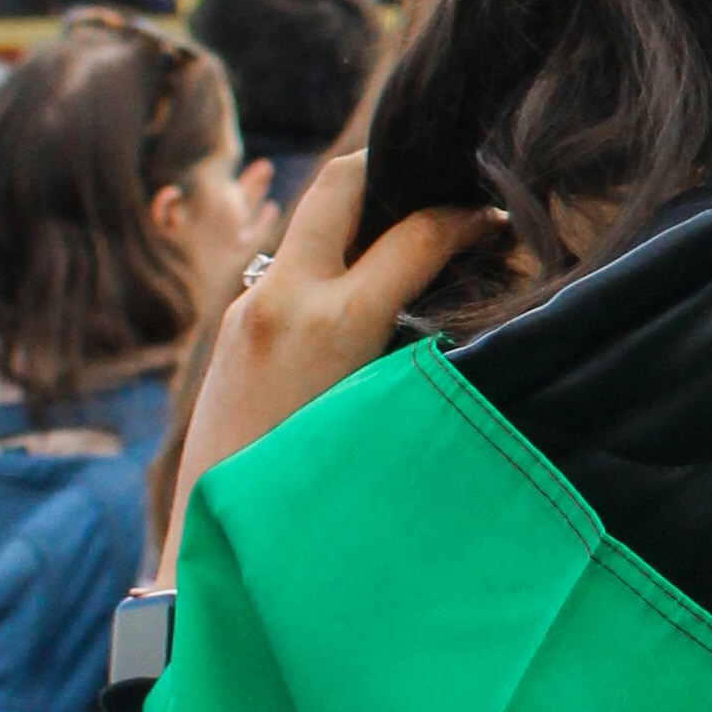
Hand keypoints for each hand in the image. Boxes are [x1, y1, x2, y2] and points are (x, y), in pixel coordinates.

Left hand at [157, 149, 501, 572]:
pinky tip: (364, 293)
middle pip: (340, 182)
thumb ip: (426, 348)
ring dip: (358, 216)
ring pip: (310, 224)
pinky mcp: (232, 328)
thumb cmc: (313, 496)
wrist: (215, 543)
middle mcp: (282, 297)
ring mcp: (248, 307)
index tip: (497, 223)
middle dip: (392, 168)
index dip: (467, 220)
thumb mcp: (384, 415)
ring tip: (409, 237)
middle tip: (439, 182)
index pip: (417, 235)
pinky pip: (290, 268)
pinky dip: (332, 260)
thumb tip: (467, 296)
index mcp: (331, 320)